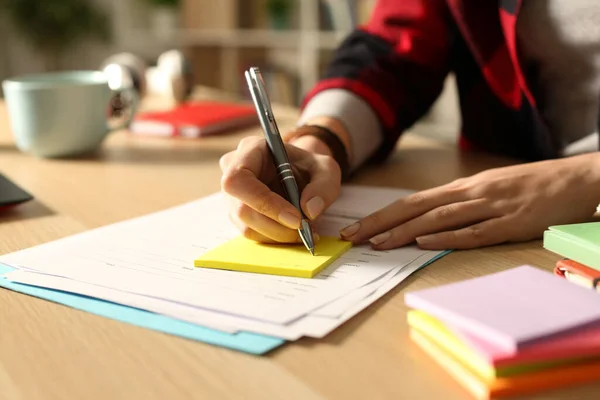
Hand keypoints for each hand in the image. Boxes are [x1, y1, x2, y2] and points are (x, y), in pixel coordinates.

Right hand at [220, 135, 341, 242]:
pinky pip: (253, 234)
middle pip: (242, 209)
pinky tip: (294, 232)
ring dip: (278, 235)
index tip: (296, 218)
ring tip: (304, 231)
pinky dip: (276, 238)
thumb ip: (323, 186)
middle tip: (304, 229)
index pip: (239, 179)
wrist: (300, 174)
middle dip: (276, 226)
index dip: (264, 202)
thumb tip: (310, 211)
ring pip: (247, 227)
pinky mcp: (238, 215)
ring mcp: (232, 196)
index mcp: (250, 150)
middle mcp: (232, 171)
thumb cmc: (309, 167)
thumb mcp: (326, 169)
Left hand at [340, 154, 599, 249]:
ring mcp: (492, 207)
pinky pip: (477, 231)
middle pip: (416, 207)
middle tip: (352, 237)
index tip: (356, 227)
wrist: (578, 178)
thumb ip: (460, 203)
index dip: (382, 215)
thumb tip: (427, 219)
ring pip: (439, 219)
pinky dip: (449, 237)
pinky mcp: (514, 222)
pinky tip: (426, 243)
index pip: (413, 201)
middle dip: (381, 223)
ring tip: (378, 244)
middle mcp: (471, 193)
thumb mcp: (489, 189)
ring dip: (405, 231)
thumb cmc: (531, 185)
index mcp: (464, 187)